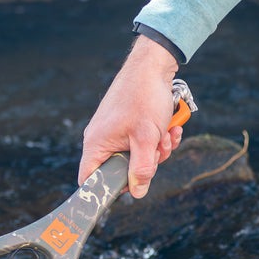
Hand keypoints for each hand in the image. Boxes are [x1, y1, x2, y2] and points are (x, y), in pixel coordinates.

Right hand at [79, 35, 182, 197]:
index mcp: (96, 145)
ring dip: (156, 150)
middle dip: (145, 164)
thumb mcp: (146, 138)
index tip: (129, 187)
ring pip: (134, 156)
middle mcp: (100, 140)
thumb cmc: (144, 97)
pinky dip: (156, 138)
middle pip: (119, 170)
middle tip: (159, 150)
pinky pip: (139, 142)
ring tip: (167, 134)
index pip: (89, 180)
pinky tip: (169, 128)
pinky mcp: (125, 125)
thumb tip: (138, 192)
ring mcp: (113, 132)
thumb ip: (142, 168)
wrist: (152, 65)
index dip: (106, 190)